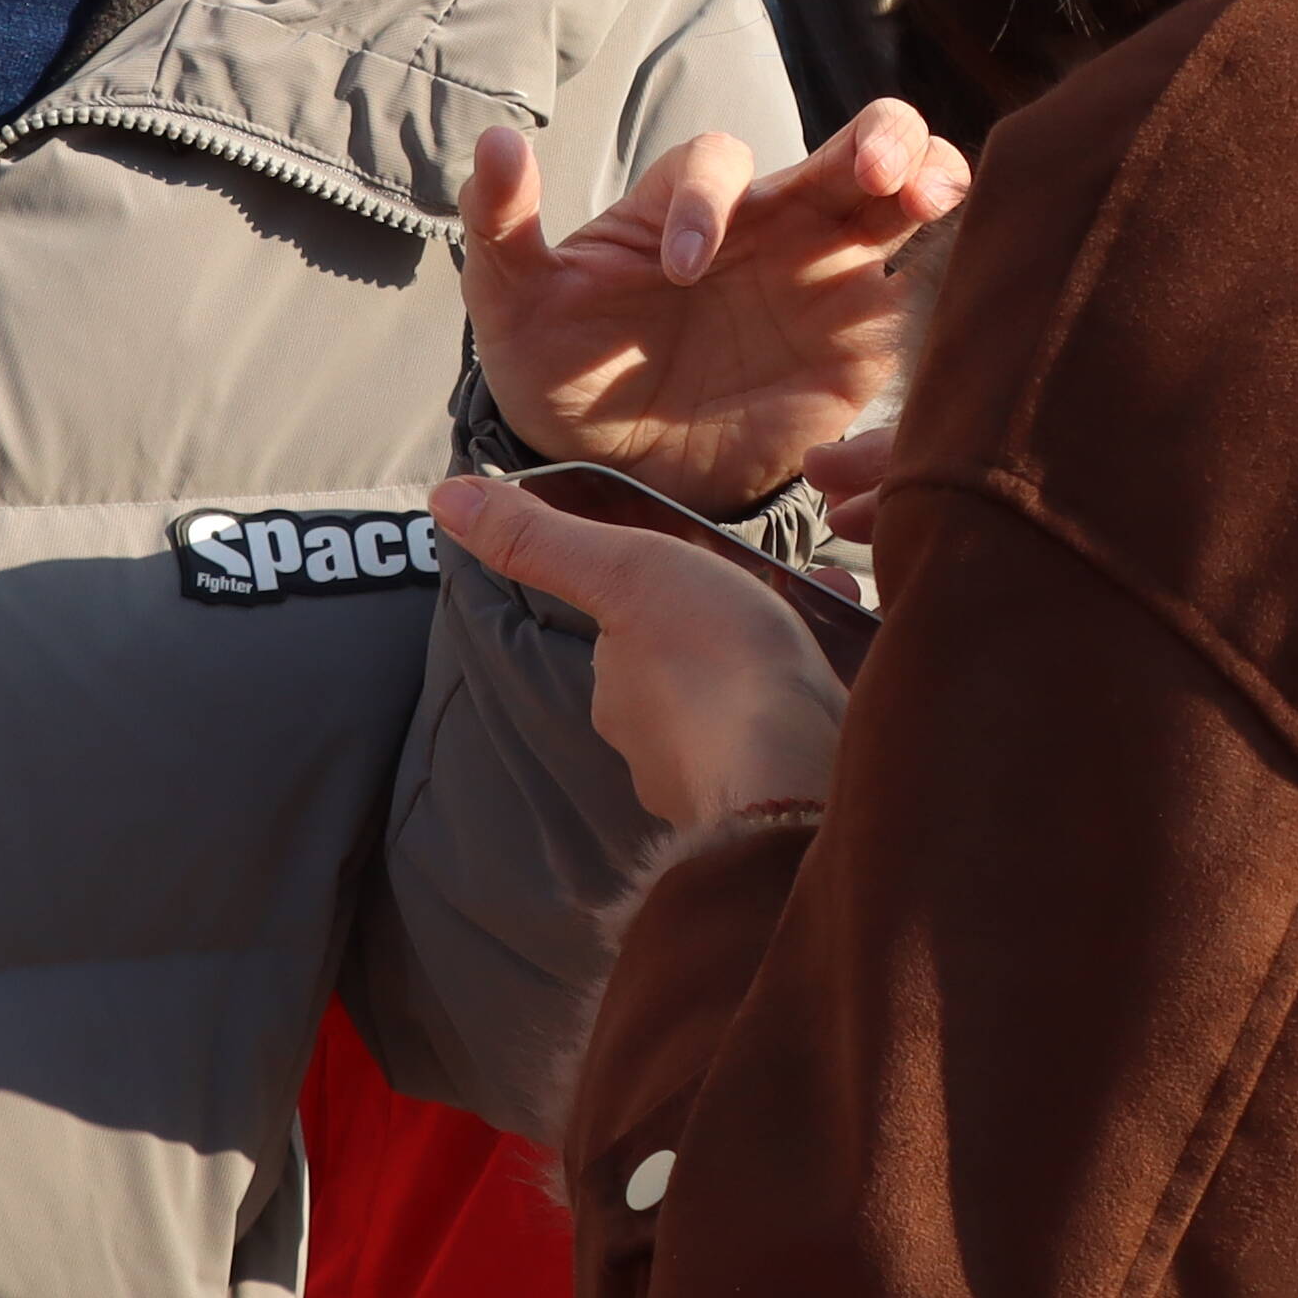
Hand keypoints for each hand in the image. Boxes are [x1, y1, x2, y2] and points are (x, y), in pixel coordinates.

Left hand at [424, 473, 853, 833]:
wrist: (799, 780)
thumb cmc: (713, 665)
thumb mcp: (625, 570)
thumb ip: (541, 541)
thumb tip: (443, 497)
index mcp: (619, 694)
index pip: (632, 637)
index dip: (668, 598)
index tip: (714, 570)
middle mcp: (660, 749)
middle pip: (695, 671)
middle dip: (736, 633)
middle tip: (783, 595)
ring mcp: (727, 781)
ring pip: (750, 706)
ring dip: (784, 666)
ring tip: (832, 623)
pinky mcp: (790, 801)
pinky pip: (800, 737)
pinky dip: (821, 703)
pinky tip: (853, 678)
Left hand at [462, 98, 967, 516]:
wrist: (620, 473)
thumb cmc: (565, 373)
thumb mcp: (514, 306)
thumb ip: (502, 227)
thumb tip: (497, 139)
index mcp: (692, 204)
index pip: (719, 164)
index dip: (707, 202)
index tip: (686, 271)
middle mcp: (772, 222)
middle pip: (848, 142)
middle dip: (877, 137)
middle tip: (875, 170)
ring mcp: (828, 273)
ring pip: (903, 194)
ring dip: (930, 175)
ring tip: (937, 193)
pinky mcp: (863, 339)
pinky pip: (921, 290)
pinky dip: (951, 268)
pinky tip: (971, 275)